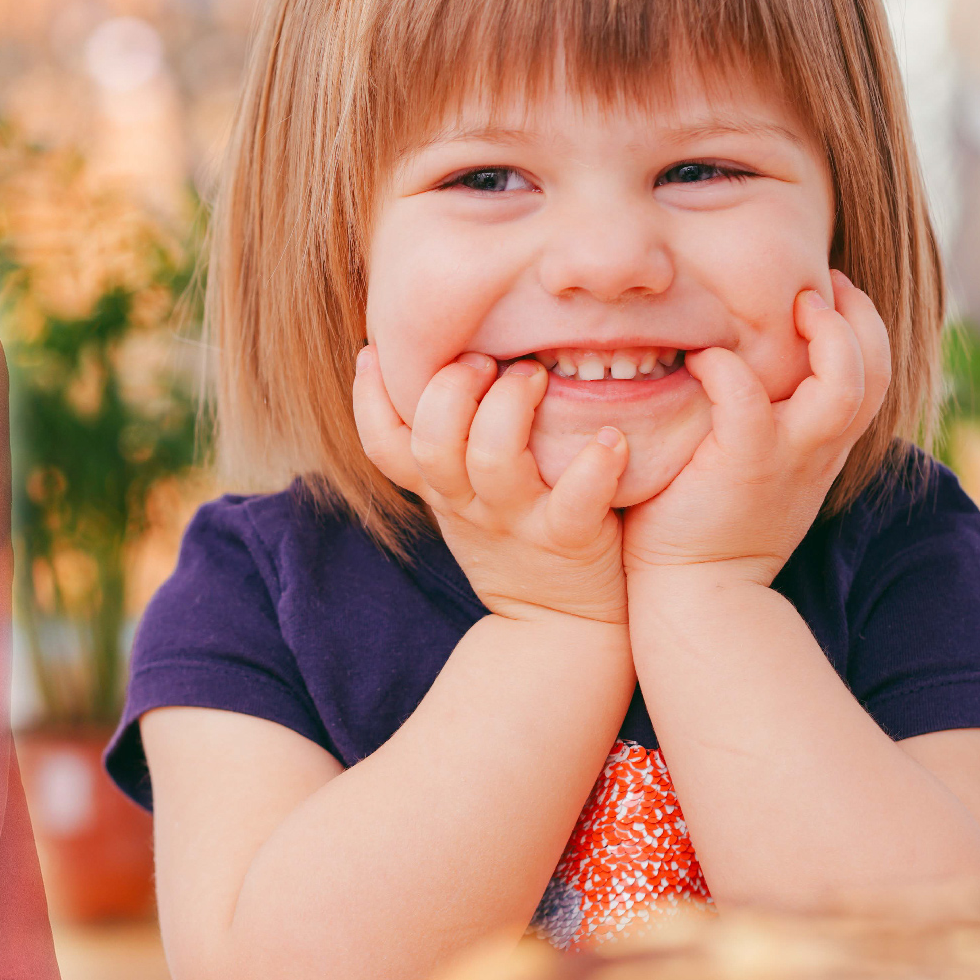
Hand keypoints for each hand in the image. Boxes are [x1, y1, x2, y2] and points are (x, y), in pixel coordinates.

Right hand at [354, 345, 629, 624]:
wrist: (559, 629)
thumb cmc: (515, 542)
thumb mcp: (463, 501)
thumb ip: (450, 445)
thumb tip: (442, 363)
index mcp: (440, 489)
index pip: (382, 445)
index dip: (368, 398)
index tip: (375, 350)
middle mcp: (468, 504)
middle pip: (432, 442)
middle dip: (451, 388)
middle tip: (485, 360)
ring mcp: (516, 522)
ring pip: (493, 461)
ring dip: (511, 407)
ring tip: (537, 375)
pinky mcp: (568, 540)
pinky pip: (576, 501)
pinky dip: (594, 465)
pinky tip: (611, 438)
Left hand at [620, 274, 891, 587]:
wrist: (697, 594)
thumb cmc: (709, 525)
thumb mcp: (756, 469)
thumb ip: (766, 423)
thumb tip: (742, 367)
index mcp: (823, 446)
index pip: (873, 375)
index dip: (862, 327)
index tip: (829, 294)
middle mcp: (818, 449)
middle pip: (877, 371)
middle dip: (860, 317)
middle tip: (821, 284)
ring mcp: (787, 457)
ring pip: (844, 385)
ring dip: (827, 335)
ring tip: (794, 305)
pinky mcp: (744, 465)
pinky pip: (746, 398)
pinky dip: (727, 368)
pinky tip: (703, 359)